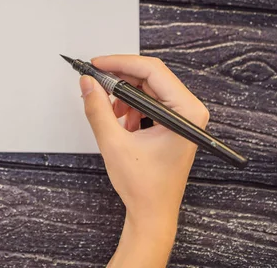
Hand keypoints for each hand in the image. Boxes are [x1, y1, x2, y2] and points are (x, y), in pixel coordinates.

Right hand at [80, 55, 208, 267]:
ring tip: (109, 114)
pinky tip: (119, 123)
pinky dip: (128, 106)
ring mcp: (182, 116)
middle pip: (150, 77)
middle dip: (119, 79)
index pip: (152, 71)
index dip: (121, 63)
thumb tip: (87, 83)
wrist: (152, 212)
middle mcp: (189, 111)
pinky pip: (147, 101)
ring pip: (146, 88)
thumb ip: (98, 109)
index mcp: (186, 113)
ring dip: (122, 95)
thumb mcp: (114, 143)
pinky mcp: (172, 122)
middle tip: (94, 81)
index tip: (97, 64)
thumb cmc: (144, 186)